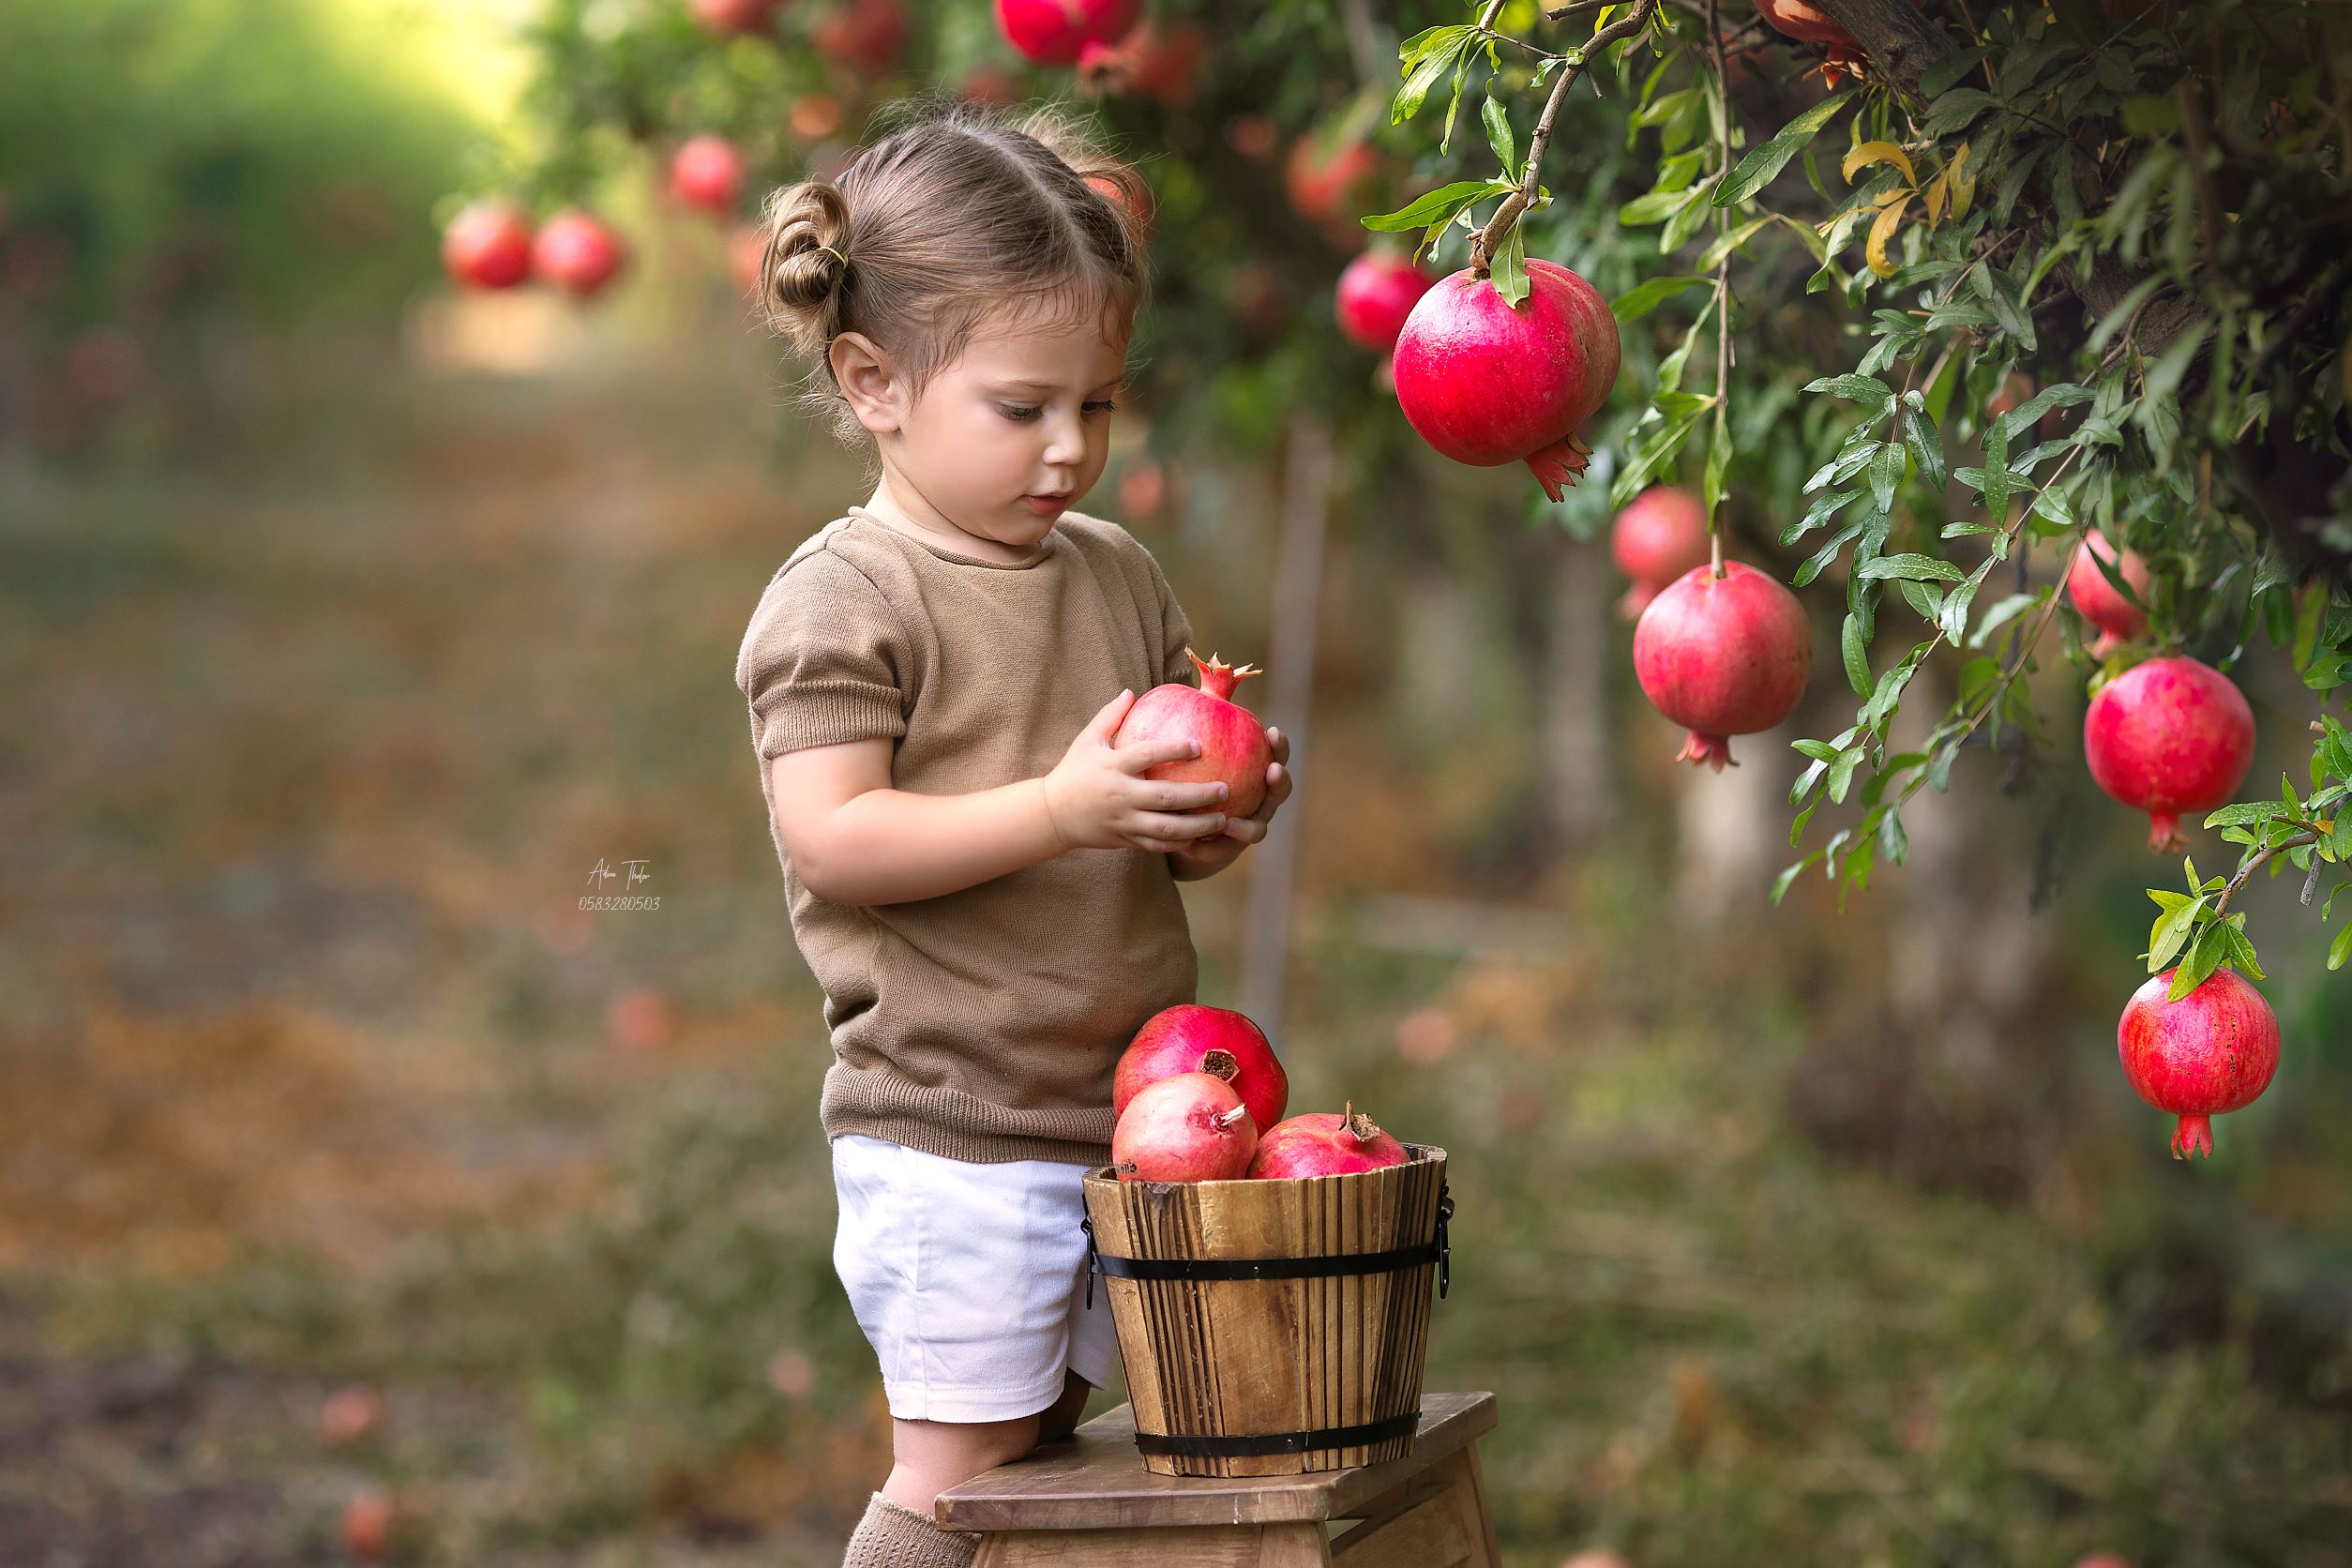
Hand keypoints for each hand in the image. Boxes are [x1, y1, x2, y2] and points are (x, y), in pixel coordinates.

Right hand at [1040, 690, 1232, 854]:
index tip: (1200, 745)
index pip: (1147, 754)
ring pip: (1167, 828)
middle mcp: (1121, 794)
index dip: (1174, 749)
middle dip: (1199, 795)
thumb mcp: (1087, 741)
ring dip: (1198, 826)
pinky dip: (1182, 843)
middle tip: (1225, 789)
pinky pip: (1158, 845)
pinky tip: (1203, 837)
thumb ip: (1110, 716)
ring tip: (1223, 820)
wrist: (1053, 815)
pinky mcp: (1126, 839)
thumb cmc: (1074, 772)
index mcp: (1112, 766)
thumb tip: (1131, 691)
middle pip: (1166, 797)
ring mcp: (1124, 820)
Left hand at [1172, 726, 1291, 868]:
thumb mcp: (1197, 753)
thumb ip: (1203, 722)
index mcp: (1257, 774)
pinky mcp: (1228, 850)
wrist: (1189, 821)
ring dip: (1246, 827)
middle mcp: (1261, 801)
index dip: (1279, 746)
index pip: (1274, 756)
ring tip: (1229, 824)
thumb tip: (1199, 683)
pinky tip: (1189, 844)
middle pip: (1279, 792)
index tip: (1272, 732)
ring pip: (1256, 829)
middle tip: (1271, 770)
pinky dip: (1207, 847)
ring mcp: (1249, 826)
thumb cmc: (1195, 776)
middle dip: (1279, 781)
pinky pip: (1219, 850)